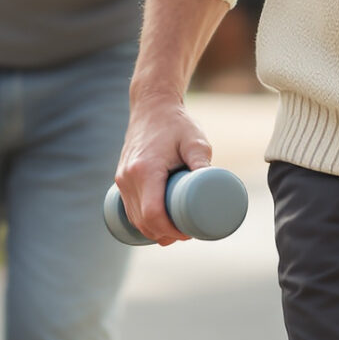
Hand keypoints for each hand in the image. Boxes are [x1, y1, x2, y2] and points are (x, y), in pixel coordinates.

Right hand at [115, 94, 217, 247]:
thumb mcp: (194, 141)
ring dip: (152, 230)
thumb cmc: (176, 123)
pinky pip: (128, 208)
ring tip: (176, 231)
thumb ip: (202, 162)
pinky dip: (142, 221)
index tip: (189, 232)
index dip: (170, 231)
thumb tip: (217, 187)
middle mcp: (128, 176)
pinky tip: (156, 227)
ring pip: (133, 218)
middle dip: (164, 234)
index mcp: (144, 170)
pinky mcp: (121, 177)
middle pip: (142, 221)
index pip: (152, 214)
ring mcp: (122, 178)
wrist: (151, 105)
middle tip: (188, 233)